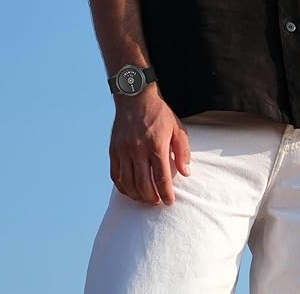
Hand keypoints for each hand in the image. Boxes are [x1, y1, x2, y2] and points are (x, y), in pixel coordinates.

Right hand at [110, 86, 190, 204]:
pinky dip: (123, 187)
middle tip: (157, 201)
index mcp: (156, 144)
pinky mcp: (113, 150)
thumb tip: (186, 173)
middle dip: (152, 198)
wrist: (135, 98)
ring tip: (146, 198)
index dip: (166, 193)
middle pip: (144, 184)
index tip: (169, 201)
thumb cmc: (159, 114)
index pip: (161, 177)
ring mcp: (124, 150)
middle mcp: (138, 149)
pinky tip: (131, 190)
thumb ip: (182, 151)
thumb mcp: (177, 128)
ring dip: (138, 195)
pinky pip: (116, 176)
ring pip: (128, 183)